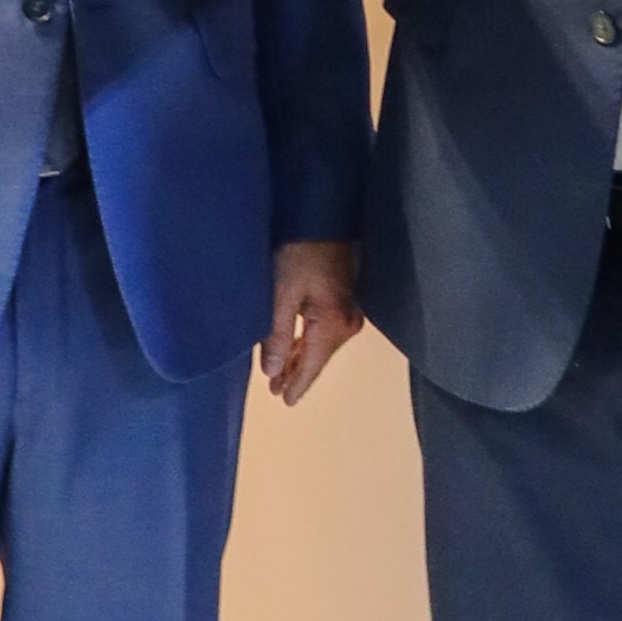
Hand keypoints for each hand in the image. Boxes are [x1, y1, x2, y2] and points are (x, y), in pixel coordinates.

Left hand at [260, 239, 362, 405]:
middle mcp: (347, 323)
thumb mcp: (281, 293)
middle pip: (320, 358)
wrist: (323, 217)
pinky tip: (296, 350)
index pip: (313, 365)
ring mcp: (349, 312)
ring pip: (322, 346)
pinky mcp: (344, 301)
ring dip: (301, 360)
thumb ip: (278, 335)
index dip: (298, 385)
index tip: (286, 402)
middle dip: (298, 375)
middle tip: (276, 392)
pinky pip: (326, 333)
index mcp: (332, 324)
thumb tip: (272, 371)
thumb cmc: (300, 251)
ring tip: (280, 377)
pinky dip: (309, 344)